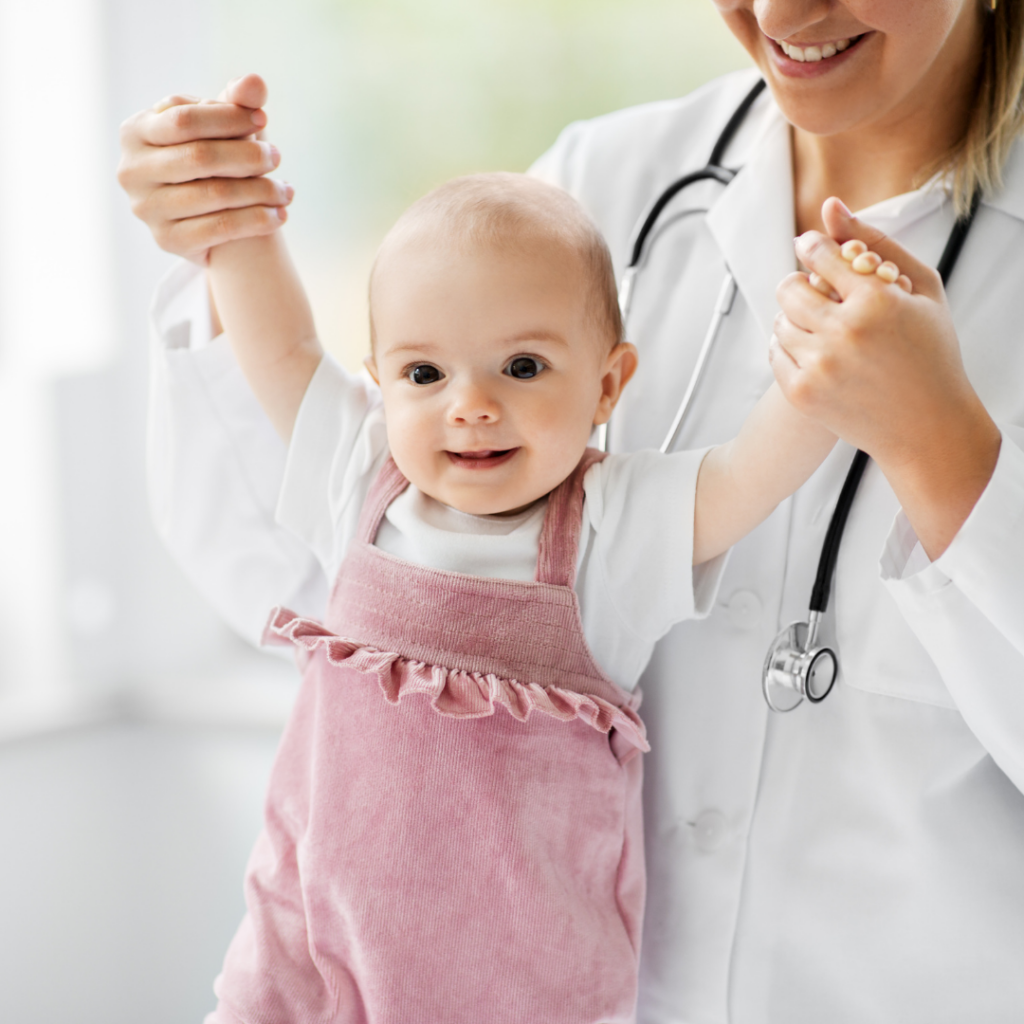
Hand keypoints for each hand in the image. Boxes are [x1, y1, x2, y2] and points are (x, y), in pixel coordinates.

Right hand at [117, 74, 292, 263]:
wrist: (205, 215)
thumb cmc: (210, 158)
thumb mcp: (219, 128)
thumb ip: (235, 103)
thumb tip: (256, 82)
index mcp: (135, 132)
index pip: (185, 118)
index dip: (228, 117)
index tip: (262, 120)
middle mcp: (132, 171)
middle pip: (200, 157)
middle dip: (247, 155)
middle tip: (277, 156)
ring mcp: (146, 209)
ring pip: (214, 195)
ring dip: (260, 191)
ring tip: (287, 190)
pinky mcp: (168, 240)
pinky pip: (221, 228)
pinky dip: (257, 221)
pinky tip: (280, 215)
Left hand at [770, 197, 999, 557]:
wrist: (925, 425)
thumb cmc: (930, 353)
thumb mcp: (920, 289)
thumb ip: (875, 242)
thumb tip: (829, 207)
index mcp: (876, 301)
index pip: (818, 256)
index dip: (812, 249)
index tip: (811, 249)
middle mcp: (843, 333)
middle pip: (789, 288)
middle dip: (799, 284)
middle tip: (814, 292)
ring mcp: (819, 366)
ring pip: (779, 321)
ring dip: (795, 318)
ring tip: (822, 326)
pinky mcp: (802, 393)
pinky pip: (775, 353)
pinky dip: (790, 348)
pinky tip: (816, 351)